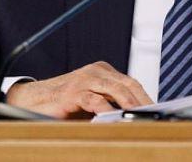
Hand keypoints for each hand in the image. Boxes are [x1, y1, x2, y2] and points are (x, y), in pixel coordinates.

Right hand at [6, 61, 152, 118]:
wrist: (33, 100)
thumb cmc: (64, 103)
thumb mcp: (92, 102)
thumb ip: (112, 105)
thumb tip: (136, 120)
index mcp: (103, 71)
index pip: (131, 82)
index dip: (145, 96)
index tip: (158, 110)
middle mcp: (96, 72)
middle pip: (127, 84)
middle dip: (142, 100)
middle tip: (155, 114)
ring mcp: (84, 80)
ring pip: (114, 89)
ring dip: (129, 104)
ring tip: (141, 115)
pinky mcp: (72, 92)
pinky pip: (94, 99)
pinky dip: (106, 109)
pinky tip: (114, 117)